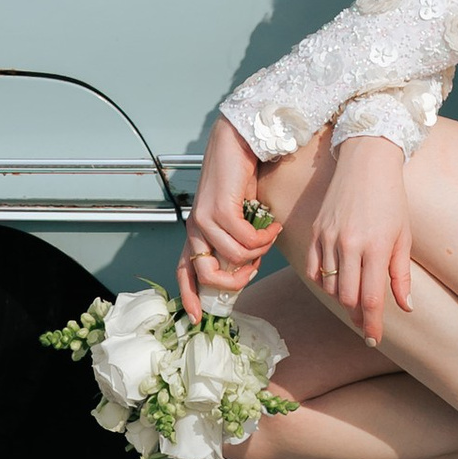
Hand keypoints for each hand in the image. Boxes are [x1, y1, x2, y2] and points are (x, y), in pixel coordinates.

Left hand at [179, 114, 276, 323]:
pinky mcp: (220, 209)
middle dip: (234, 282)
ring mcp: (205, 218)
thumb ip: (233, 238)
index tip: (196, 317)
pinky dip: (265, 239)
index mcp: (195, 231)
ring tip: (269, 237)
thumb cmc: (238, 177)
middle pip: (207, 274)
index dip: (188, 295)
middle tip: (254, 270)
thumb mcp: (233, 214)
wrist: (237, 141)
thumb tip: (247, 265)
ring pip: (234, 257)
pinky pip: (247, 240)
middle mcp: (195, 227)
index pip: (183, 270)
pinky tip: (274, 227)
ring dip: (259, 253)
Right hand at [301, 134, 414, 347]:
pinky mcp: (316, 230)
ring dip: (342, 299)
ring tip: (354, 300)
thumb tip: (406, 308)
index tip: (373, 339)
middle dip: (357, 316)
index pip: (370, 298)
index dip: (372, 325)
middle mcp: (350, 244)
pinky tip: (336, 282)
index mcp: (376, 246)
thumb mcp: (404, 236)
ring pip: (330, 285)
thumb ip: (402, 275)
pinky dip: (324, 281)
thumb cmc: (392, 199)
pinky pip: (313, 269)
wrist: (367, 161)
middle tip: (366, 322)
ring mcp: (329, 237)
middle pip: (347, 297)